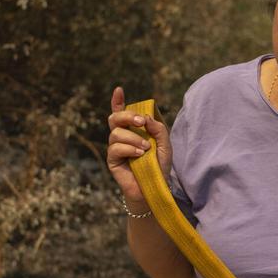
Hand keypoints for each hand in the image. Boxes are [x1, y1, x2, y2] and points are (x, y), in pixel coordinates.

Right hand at [106, 86, 172, 207]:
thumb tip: (147, 118)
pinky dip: (128, 149)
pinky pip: (115, 148)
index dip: (118, 101)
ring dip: (132, 138)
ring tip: (145, 148)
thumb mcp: (165, 145)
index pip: (121, 112)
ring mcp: (116, 148)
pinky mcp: (112, 160)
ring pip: (116, 133)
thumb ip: (159, 130)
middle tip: (140, 121)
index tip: (119, 89)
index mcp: (133, 130)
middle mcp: (122, 136)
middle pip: (115, 118)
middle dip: (126, 115)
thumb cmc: (159, 166)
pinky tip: (139, 154)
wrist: (155, 187)